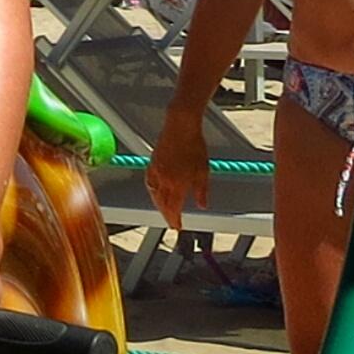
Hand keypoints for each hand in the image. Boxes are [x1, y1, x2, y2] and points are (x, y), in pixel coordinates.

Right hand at [144, 115, 207, 230]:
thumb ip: (201, 191)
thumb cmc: (194, 145)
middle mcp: (164, 180)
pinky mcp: (152, 163)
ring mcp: (156, 172)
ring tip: (164, 210)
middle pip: (162, 204)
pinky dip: (152, 191)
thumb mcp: (203, 171)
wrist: (180, 126)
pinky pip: (149, 183)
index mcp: (177, 184)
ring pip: (154, 195)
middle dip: (167, 215)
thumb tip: (202, 205)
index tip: (178, 227)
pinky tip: (155, 192)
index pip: (174, 208)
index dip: (175, 220)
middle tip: (171, 222)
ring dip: (159, 205)